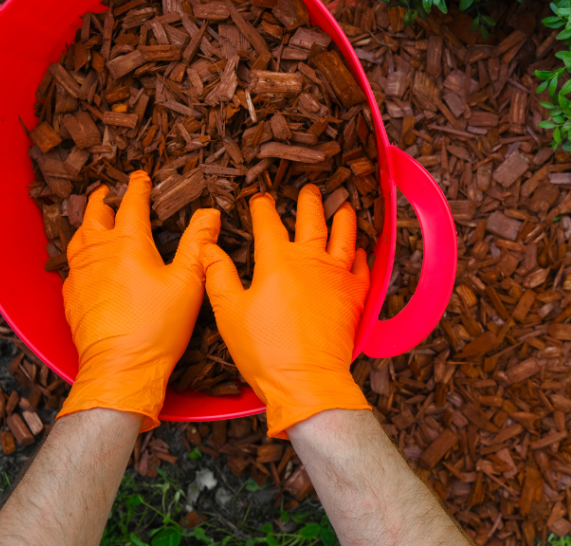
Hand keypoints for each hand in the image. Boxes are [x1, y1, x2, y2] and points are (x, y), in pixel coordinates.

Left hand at [58, 170, 219, 430]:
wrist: (120, 366)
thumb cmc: (157, 327)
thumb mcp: (188, 282)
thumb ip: (199, 244)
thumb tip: (210, 213)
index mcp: (129, 244)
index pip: (132, 204)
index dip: (138, 187)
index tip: (142, 177)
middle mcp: (99, 253)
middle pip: (95, 214)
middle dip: (103, 198)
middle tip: (110, 191)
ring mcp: (81, 274)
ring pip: (78, 237)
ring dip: (87, 222)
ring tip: (95, 218)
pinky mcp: (72, 296)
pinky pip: (72, 264)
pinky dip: (80, 252)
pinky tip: (87, 260)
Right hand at [201, 185, 370, 437]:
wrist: (306, 379)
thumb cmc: (265, 350)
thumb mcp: (228, 311)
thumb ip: (219, 275)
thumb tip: (208, 249)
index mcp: (277, 260)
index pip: (268, 224)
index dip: (263, 209)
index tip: (260, 199)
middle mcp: (311, 260)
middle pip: (312, 220)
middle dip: (310, 201)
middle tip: (311, 190)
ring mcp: (337, 276)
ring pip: (345, 236)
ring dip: (344, 218)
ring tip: (344, 206)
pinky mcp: (354, 295)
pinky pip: (362, 267)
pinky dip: (362, 255)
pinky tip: (360, 250)